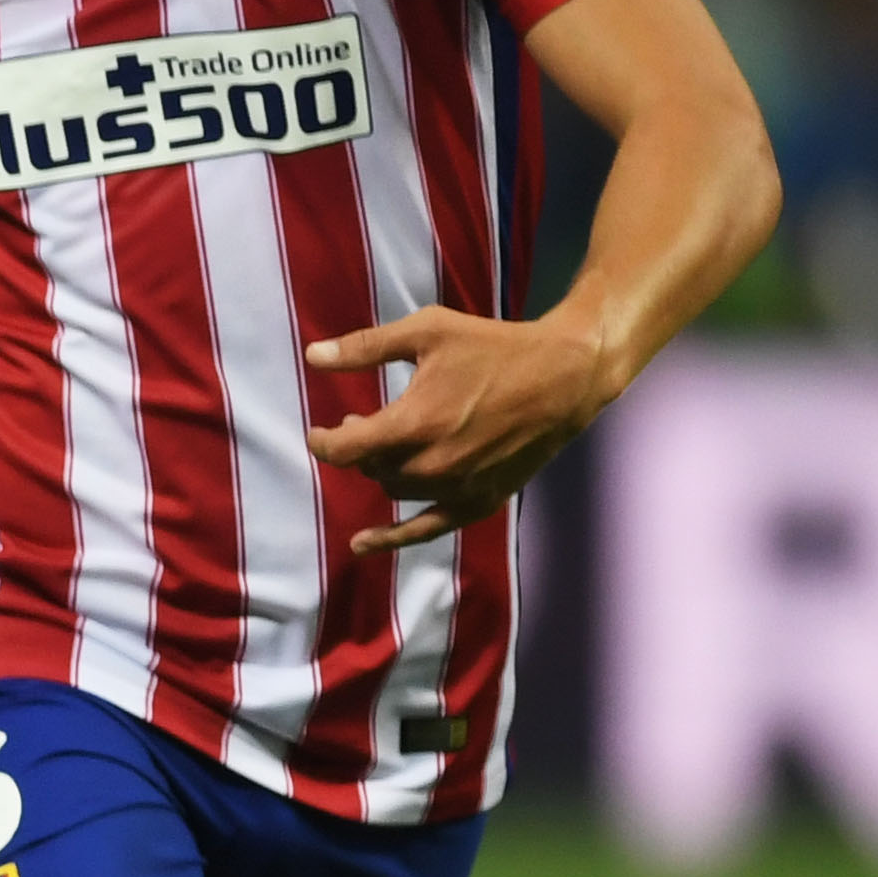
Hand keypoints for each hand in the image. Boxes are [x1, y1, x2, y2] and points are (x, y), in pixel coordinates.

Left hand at [301, 308, 615, 556]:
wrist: (565, 376)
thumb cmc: (494, 348)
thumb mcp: (427, 332)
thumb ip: (365, 348)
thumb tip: (312, 356)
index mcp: (414, 424)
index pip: (345, 449)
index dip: (323, 442)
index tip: (319, 432)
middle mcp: (432, 465)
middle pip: (371, 468)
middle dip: (361, 447)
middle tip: (363, 423)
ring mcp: (457, 488)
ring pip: (395, 490)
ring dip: (384, 471)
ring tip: (387, 445)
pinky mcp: (480, 501)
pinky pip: (426, 529)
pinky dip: (393, 537)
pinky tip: (361, 544)